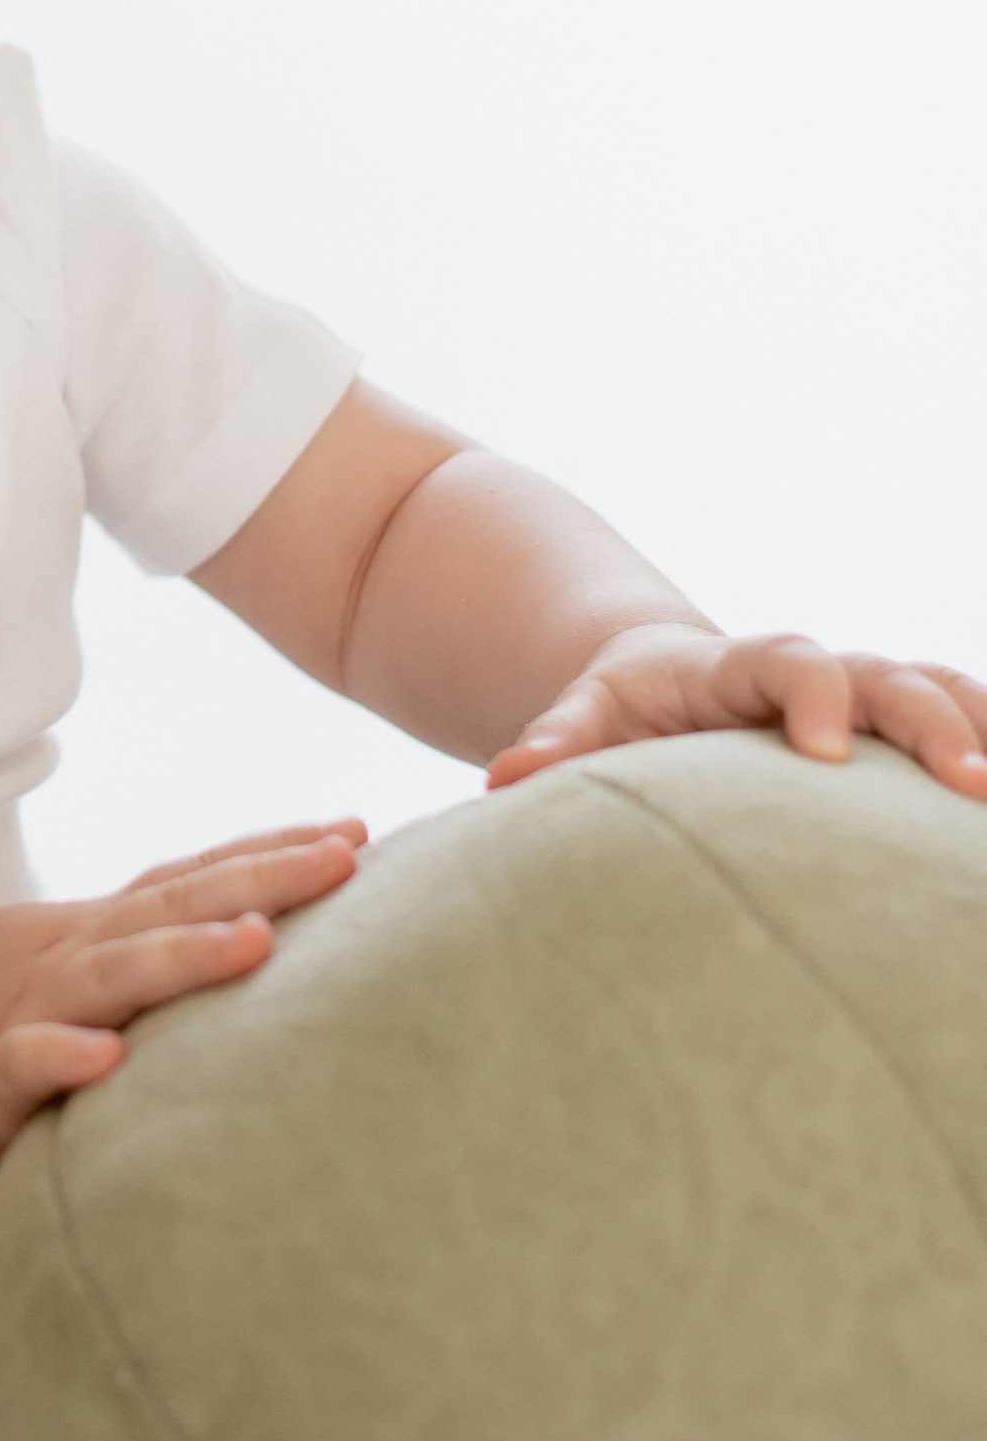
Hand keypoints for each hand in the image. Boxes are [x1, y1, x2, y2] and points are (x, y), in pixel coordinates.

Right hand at [0, 820, 364, 1175]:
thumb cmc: (2, 1002)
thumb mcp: (87, 961)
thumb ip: (163, 946)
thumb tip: (273, 937)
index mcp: (107, 929)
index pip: (197, 876)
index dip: (274, 852)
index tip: (358, 831)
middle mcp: (80, 954)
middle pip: (178, 907)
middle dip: (264, 881)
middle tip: (343, 860)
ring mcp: (34, 1006)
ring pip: (116, 976)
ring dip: (185, 958)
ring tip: (253, 946)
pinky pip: (28, 1062)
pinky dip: (66, 1056)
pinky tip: (108, 1059)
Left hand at [485, 624, 986, 800]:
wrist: (666, 685)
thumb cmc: (620, 712)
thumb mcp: (582, 717)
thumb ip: (555, 742)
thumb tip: (502, 778)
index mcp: (737, 666)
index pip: (787, 659)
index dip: (811, 694)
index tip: (824, 751)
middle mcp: (814, 672)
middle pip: (886, 674)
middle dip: (930, 721)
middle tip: (969, 781)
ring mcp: (859, 696)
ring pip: (938, 689)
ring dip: (979, 730)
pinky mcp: (886, 728)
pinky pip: (958, 719)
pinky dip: (984, 739)